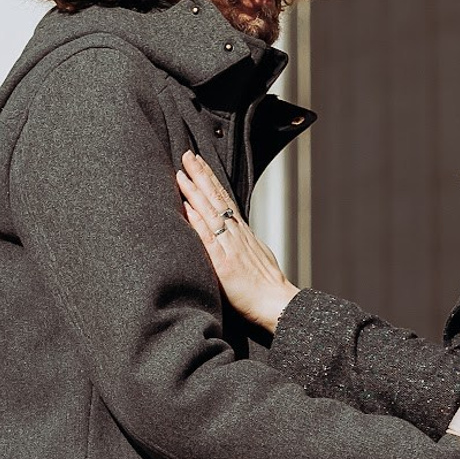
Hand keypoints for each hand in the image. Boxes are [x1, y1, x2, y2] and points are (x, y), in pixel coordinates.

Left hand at [177, 151, 299, 330]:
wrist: (277, 304)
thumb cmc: (266, 287)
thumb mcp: (257, 256)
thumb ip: (241, 242)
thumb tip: (230, 233)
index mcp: (242, 233)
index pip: (224, 199)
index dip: (210, 179)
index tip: (198, 162)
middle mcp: (236, 235)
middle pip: (217, 199)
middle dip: (201, 175)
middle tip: (187, 154)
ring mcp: (230, 248)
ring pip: (211, 213)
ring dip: (196, 192)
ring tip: (182, 172)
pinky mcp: (224, 264)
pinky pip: (209, 239)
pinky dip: (198, 222)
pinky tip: (188, 208)